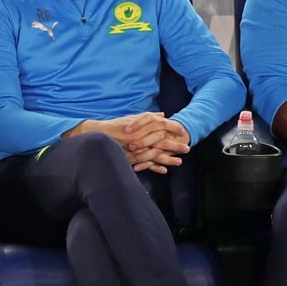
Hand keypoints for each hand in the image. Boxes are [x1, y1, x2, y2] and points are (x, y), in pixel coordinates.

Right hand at [65, 112, 190, 174]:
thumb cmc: (116, 126)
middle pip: (162, 141)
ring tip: (180, 162)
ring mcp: (137, 147)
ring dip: (169, 158)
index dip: (173, 128)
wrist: (99, 135)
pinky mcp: (131, 156)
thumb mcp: (132, 119)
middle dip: (175, 145)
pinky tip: (164, 170)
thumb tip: (162, 115)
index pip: (162, 125)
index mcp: (142, 126)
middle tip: (187, 148)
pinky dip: (155, 167)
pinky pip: (145, 163)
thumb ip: (148, 117)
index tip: (182, 131)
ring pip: (156, 154)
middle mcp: (141, 136)